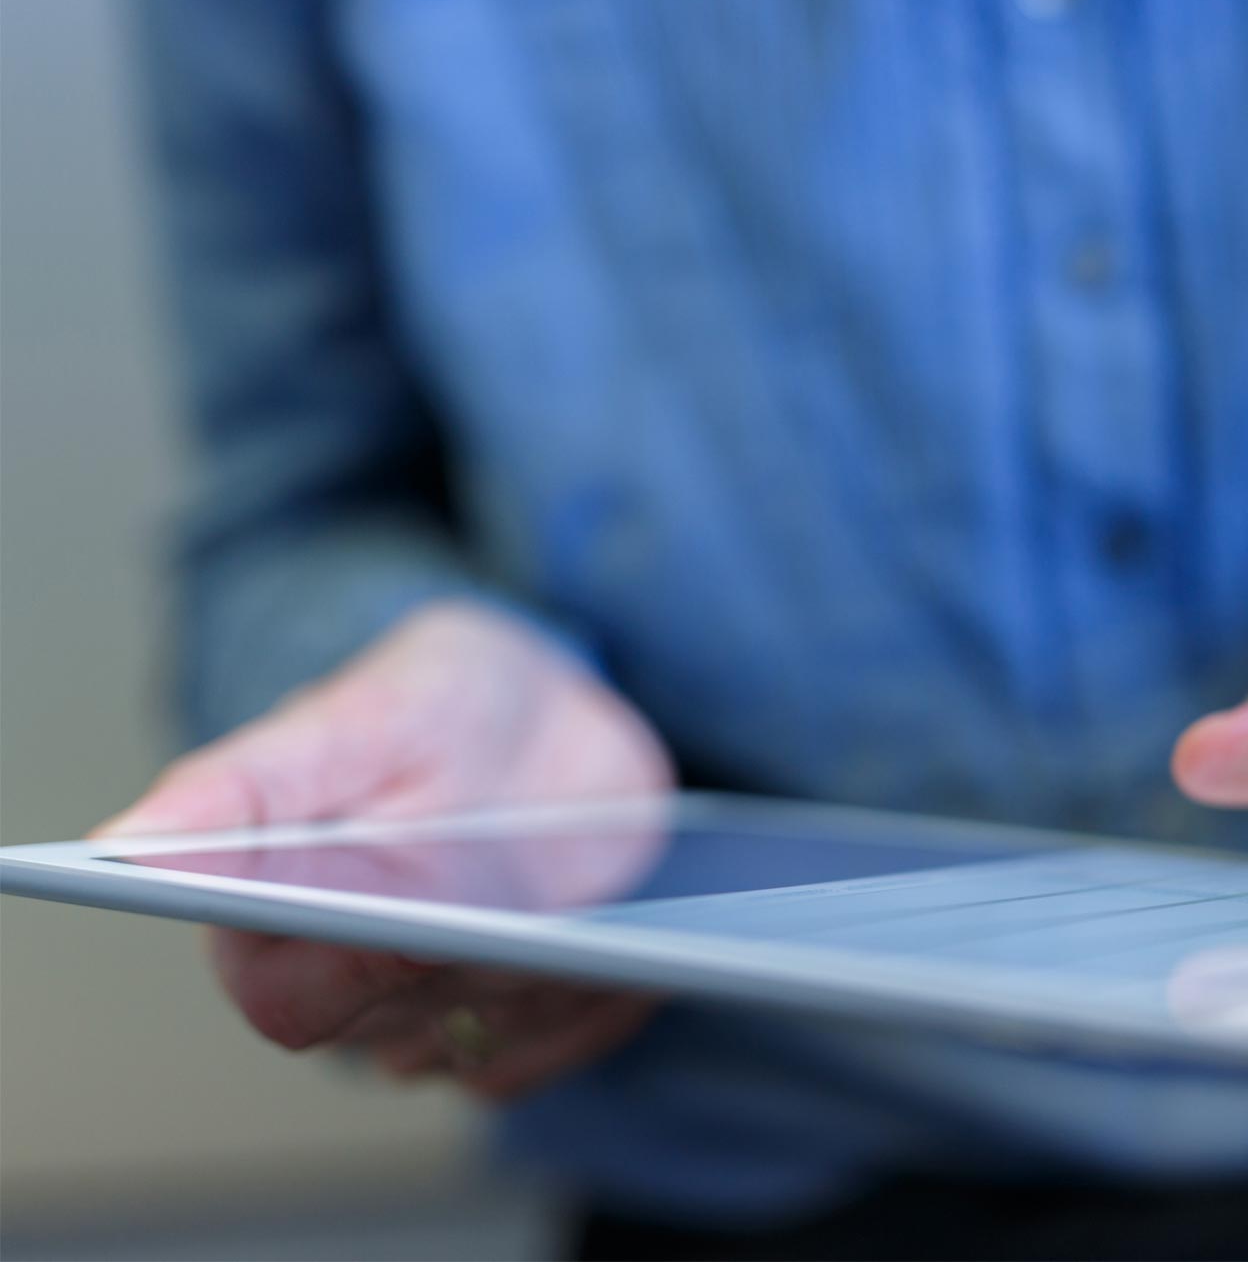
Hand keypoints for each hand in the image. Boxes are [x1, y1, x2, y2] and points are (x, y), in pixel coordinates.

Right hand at [96, 601, 674, 1097]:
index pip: (283, 996)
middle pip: (397, 1028)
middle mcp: (355, 979)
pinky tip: (631, 948)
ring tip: (589, 925)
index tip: (403, 934)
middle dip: (464, 968)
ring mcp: (444, 1004)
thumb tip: (122, 844)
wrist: (554, 711)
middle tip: (525, 922)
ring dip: (536, 986)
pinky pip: (563, 1043)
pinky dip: (598, 1001)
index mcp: (280, 914)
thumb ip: (250, 783)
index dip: (339, 976)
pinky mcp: (530, 1013)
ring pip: (487, 1038)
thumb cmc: (438, 700)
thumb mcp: (357, 712)